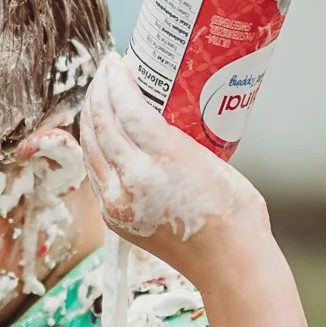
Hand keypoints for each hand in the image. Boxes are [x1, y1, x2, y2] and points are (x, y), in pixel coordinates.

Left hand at [79, 54, 264, 280]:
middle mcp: (134, 179)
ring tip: (98, 95)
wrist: (229, 264)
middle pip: (102, 123)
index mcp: (165, 158)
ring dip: (90, 116)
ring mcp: (119, 201)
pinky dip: (93, 147)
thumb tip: (155, 115)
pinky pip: (95, 173)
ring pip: (91, 147)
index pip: (127, 107)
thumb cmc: (235, 213)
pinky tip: (100, 134)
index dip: (117, 80)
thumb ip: (175, 138)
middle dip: (99, 90)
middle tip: (106, 70)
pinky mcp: (114, 217)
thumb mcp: (211, 158)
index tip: (117, 62)